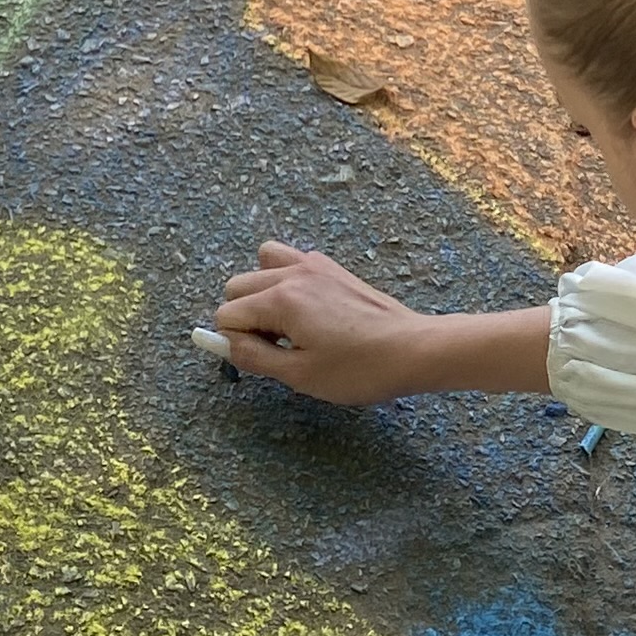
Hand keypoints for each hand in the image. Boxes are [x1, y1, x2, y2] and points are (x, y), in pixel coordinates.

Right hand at [210, 243, 443, 403]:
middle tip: (277, 347)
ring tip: (286, 325)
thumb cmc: (359, 369)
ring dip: (261, 293)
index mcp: (281, 300)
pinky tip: (307, 311)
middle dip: (245, 318)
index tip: (264, 360)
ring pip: (260, 265)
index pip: (227, 313)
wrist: (413, 349)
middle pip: (237, 286)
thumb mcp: (300, 375)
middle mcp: (293, 273)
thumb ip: (254, 357)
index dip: (237, 342)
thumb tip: (223, 343)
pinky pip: (289, 260)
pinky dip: (284, 280)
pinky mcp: (331, 267)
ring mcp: (313, 265)